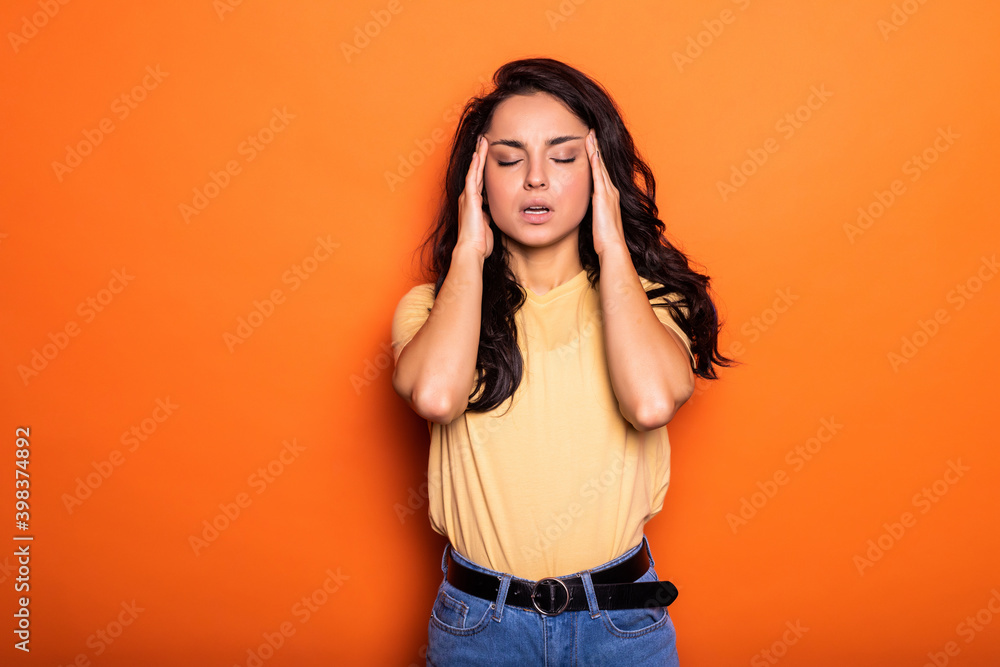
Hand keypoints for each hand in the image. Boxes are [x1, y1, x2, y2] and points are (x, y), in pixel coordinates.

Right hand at [455, 134, 494, 259]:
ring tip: (481, 141)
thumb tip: (492, 213)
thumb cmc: (480, 242)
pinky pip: (472, 178)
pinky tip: (478, 154)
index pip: (479, 180)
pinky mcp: (469, 198)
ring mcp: (468, 197)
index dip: (482, 168)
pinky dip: (475, 166)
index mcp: (473, 203)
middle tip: (483, 141)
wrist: (472, 250)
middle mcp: (468, 197)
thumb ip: (489, 216)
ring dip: (478, 155)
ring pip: (474, 171)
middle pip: (475, 172)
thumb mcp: (487, 225)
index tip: (486, 155)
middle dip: (479, 156)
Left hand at [586, 129, 625, 257]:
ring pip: (601, 165)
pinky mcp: (603, 196)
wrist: (612, 246)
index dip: (597, 158)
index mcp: (609, 196)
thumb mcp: (598, 220)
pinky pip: (599, 174)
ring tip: (590, 134)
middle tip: (592, 132)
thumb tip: (588, 207)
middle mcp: (611, 191)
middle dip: (597, 148)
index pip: (602, 172)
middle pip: (602, 164)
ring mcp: (608, 192)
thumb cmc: (605, 238)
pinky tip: (592, 150)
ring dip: (595, 149)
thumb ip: (595, 210)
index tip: (592, 145)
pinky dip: (595, 161)